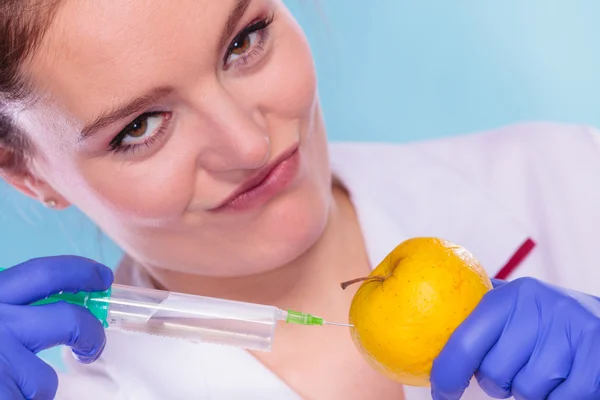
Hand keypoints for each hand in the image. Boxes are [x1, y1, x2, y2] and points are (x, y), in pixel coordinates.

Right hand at [0, 256, 112, 399]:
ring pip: (44, 379)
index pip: (45, 273)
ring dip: (33, 387)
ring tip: (8, 387)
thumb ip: (8, 305)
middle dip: (90, 334)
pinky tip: (4, 395)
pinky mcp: (3, 394)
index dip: (81, 272)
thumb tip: (44, 306)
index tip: (102, 277)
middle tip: (93, 346)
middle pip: (70, 321)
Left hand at [430, 277, 599, 399]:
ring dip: (528, 391)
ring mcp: (571, 333)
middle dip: (497, 382)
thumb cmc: (549, 318)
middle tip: (510, 371)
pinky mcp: (596, 358)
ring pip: (526, 391)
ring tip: (540, 370)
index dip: (447, 373)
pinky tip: (563, 380)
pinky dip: (558, 398)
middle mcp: (540, 308)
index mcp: (511, 295)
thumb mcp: (515, 302)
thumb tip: (429, 322)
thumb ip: (480, 310)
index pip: (465, 341)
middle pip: (495, 373)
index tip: (442, 392)